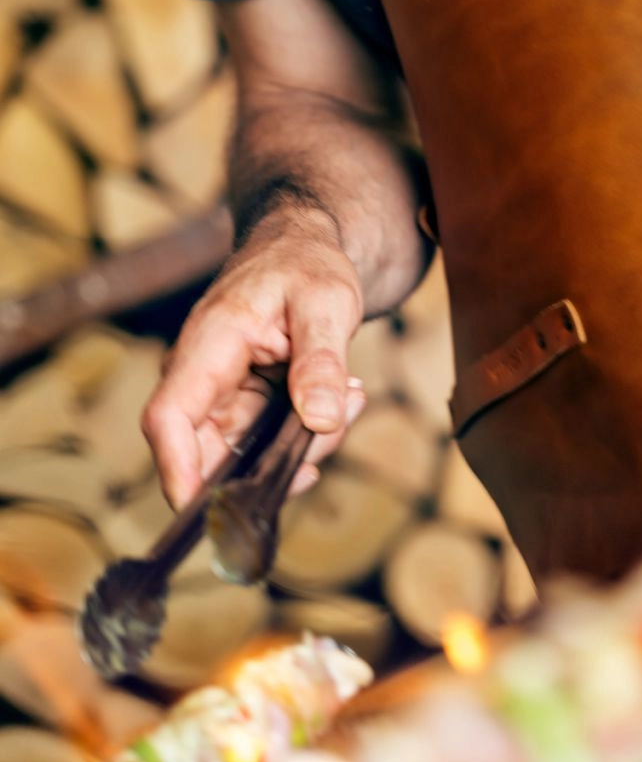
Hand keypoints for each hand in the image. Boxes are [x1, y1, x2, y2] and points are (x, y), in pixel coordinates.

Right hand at [142, 204, 367, 508]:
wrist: (304, 247)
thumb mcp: (326, 302)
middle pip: (212, 451)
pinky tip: (342, 401)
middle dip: (272, 463)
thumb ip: (321, 360)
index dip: (178, 472)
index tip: (208, 514)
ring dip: (304, 443)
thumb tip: (322, 420)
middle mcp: (204, 374)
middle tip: (331, 432)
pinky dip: (308, 432)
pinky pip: (268, 439)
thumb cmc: (306, 263)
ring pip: (248, 452)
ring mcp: (224, 391)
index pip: (170, 418)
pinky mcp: (247, 400)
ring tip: (351, 396)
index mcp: (208, 344)